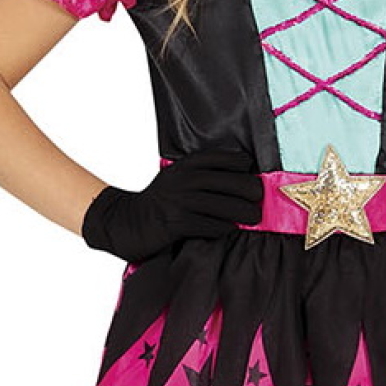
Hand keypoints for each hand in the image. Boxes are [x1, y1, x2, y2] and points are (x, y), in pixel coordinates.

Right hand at [81, 147, 263, 261]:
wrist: (126, 222)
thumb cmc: (159, 202)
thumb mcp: (176, 179)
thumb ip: (201, 175)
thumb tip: (241, 178)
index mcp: (186, 165)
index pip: (222, 158)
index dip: (242, 164)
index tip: (252, 172)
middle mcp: (184, 180)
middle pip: (230, 182)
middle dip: (250, 191)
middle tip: (259, 199)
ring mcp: (180, 202)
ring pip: (224, 205)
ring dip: (243, 212)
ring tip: (253, 216)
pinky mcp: (176, 224)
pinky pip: (210, 225)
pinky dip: (224, 227)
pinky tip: (230, 228)